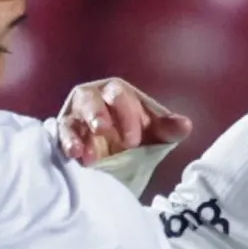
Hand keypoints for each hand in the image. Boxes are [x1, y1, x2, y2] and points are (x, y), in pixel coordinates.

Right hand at [57, 79, 192, 166]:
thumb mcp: (154, 132)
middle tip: (103, 131)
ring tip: (85, 154)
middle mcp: (92, 98)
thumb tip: (185, 125)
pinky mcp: (64, 132)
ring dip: (78, 134)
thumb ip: (168, 128)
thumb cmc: (136, 134)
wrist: (117, 154)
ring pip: (73, 117)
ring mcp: (75, 115)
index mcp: (116, 92)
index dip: (125, 115)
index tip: (133, 141)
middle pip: (90, 99)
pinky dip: (67, 144)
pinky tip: (74, 156)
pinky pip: (62, 135)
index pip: (118, 94)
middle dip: (96, 114)